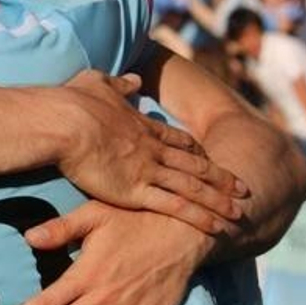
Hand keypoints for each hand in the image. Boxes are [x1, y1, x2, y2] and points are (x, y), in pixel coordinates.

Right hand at [54, 72, 246, 234]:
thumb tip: (135, 77)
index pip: (178, 141)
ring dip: (218, 201)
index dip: (197, 151)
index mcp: (143, 126)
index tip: (211, 159)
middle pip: (195, 165)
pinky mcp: (136, 192)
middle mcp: (152, 149)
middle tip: (242, 189)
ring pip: (193, 188)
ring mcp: (147, 171)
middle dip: (221, 178)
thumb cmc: (72, 103)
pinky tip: (216, 227)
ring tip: (239, 213)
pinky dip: (199, 217)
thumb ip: (120, 83)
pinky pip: (175, 207)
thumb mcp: (98, 83)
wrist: (63, 123)